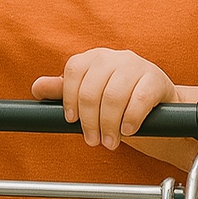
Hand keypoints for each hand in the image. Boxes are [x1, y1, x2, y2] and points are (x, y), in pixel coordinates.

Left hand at [32, 48, 176, 149]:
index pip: (73, 71)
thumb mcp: (91, 95)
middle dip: (90, 120)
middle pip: (91, 88)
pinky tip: (128, 130)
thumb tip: (36, 88)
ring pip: (114, 96)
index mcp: (94, 58)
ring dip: (109, 125)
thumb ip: (64, 91)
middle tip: (93, 141)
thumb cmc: (121, 101)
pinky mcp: (156, 79)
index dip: (69, 99)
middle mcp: (114, 57)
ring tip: (110, 141)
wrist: (160, 106)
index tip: (71, 121)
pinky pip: (139, 99)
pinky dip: (130, 119)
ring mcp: (136, 65)